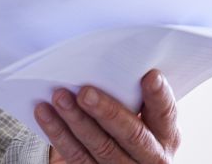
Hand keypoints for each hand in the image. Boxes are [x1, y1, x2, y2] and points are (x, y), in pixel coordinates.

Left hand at [37, 70, 179, 163]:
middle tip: (85, 92)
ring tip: (59, 97)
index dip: (158, 96)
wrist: (118, 156)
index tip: (150, 75)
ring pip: (102, 147)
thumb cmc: (126, 121)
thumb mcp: (140, 111)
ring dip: (77, 121)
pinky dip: (59, 133)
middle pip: (132, 135)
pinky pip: (77, 156)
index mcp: (166, 134)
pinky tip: (45, 113)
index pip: (165, 114)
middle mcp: (152, 155)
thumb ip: (132, 93)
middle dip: (107, 112)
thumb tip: (105, 58)